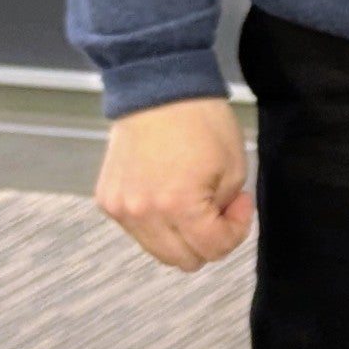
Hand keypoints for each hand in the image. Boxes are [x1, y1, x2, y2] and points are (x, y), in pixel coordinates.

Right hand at [96, 95, 252, 270]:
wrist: (157, 89)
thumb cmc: (202, 121)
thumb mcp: (235, 167)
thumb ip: (227, 207)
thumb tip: (215, 222)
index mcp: (179, 206)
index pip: (212, 249)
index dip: (235, 230)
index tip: (241, 203)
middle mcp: (143, 214)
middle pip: (182, 260)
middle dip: (208, 240)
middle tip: (219, 208)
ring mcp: (120, 209)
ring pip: (158, 250)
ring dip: (181, 236)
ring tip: (193, 201)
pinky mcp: (107, 199)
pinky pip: (137, 230)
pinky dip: (156, 223)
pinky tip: (168, 193)